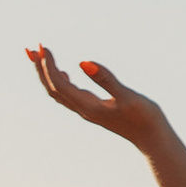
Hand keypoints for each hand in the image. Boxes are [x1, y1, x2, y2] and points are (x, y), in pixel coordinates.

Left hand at [26, 50, 173, 154]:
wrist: (153, 140)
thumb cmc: (145, 118)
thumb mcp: (127, 96)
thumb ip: (106, 79)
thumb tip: (82, 62)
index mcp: (88, 106)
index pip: (58, 84)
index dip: (48, 65)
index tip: (43, 46)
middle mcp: (83, 109)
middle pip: (52, 89)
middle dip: (40, 68)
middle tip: (32, 48)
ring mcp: (87, 111)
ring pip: (58, 92)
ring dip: (46, 75)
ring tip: (39, 57)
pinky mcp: (94, 110)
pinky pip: (68, 95)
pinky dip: (59, 81)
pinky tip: (64, 73)